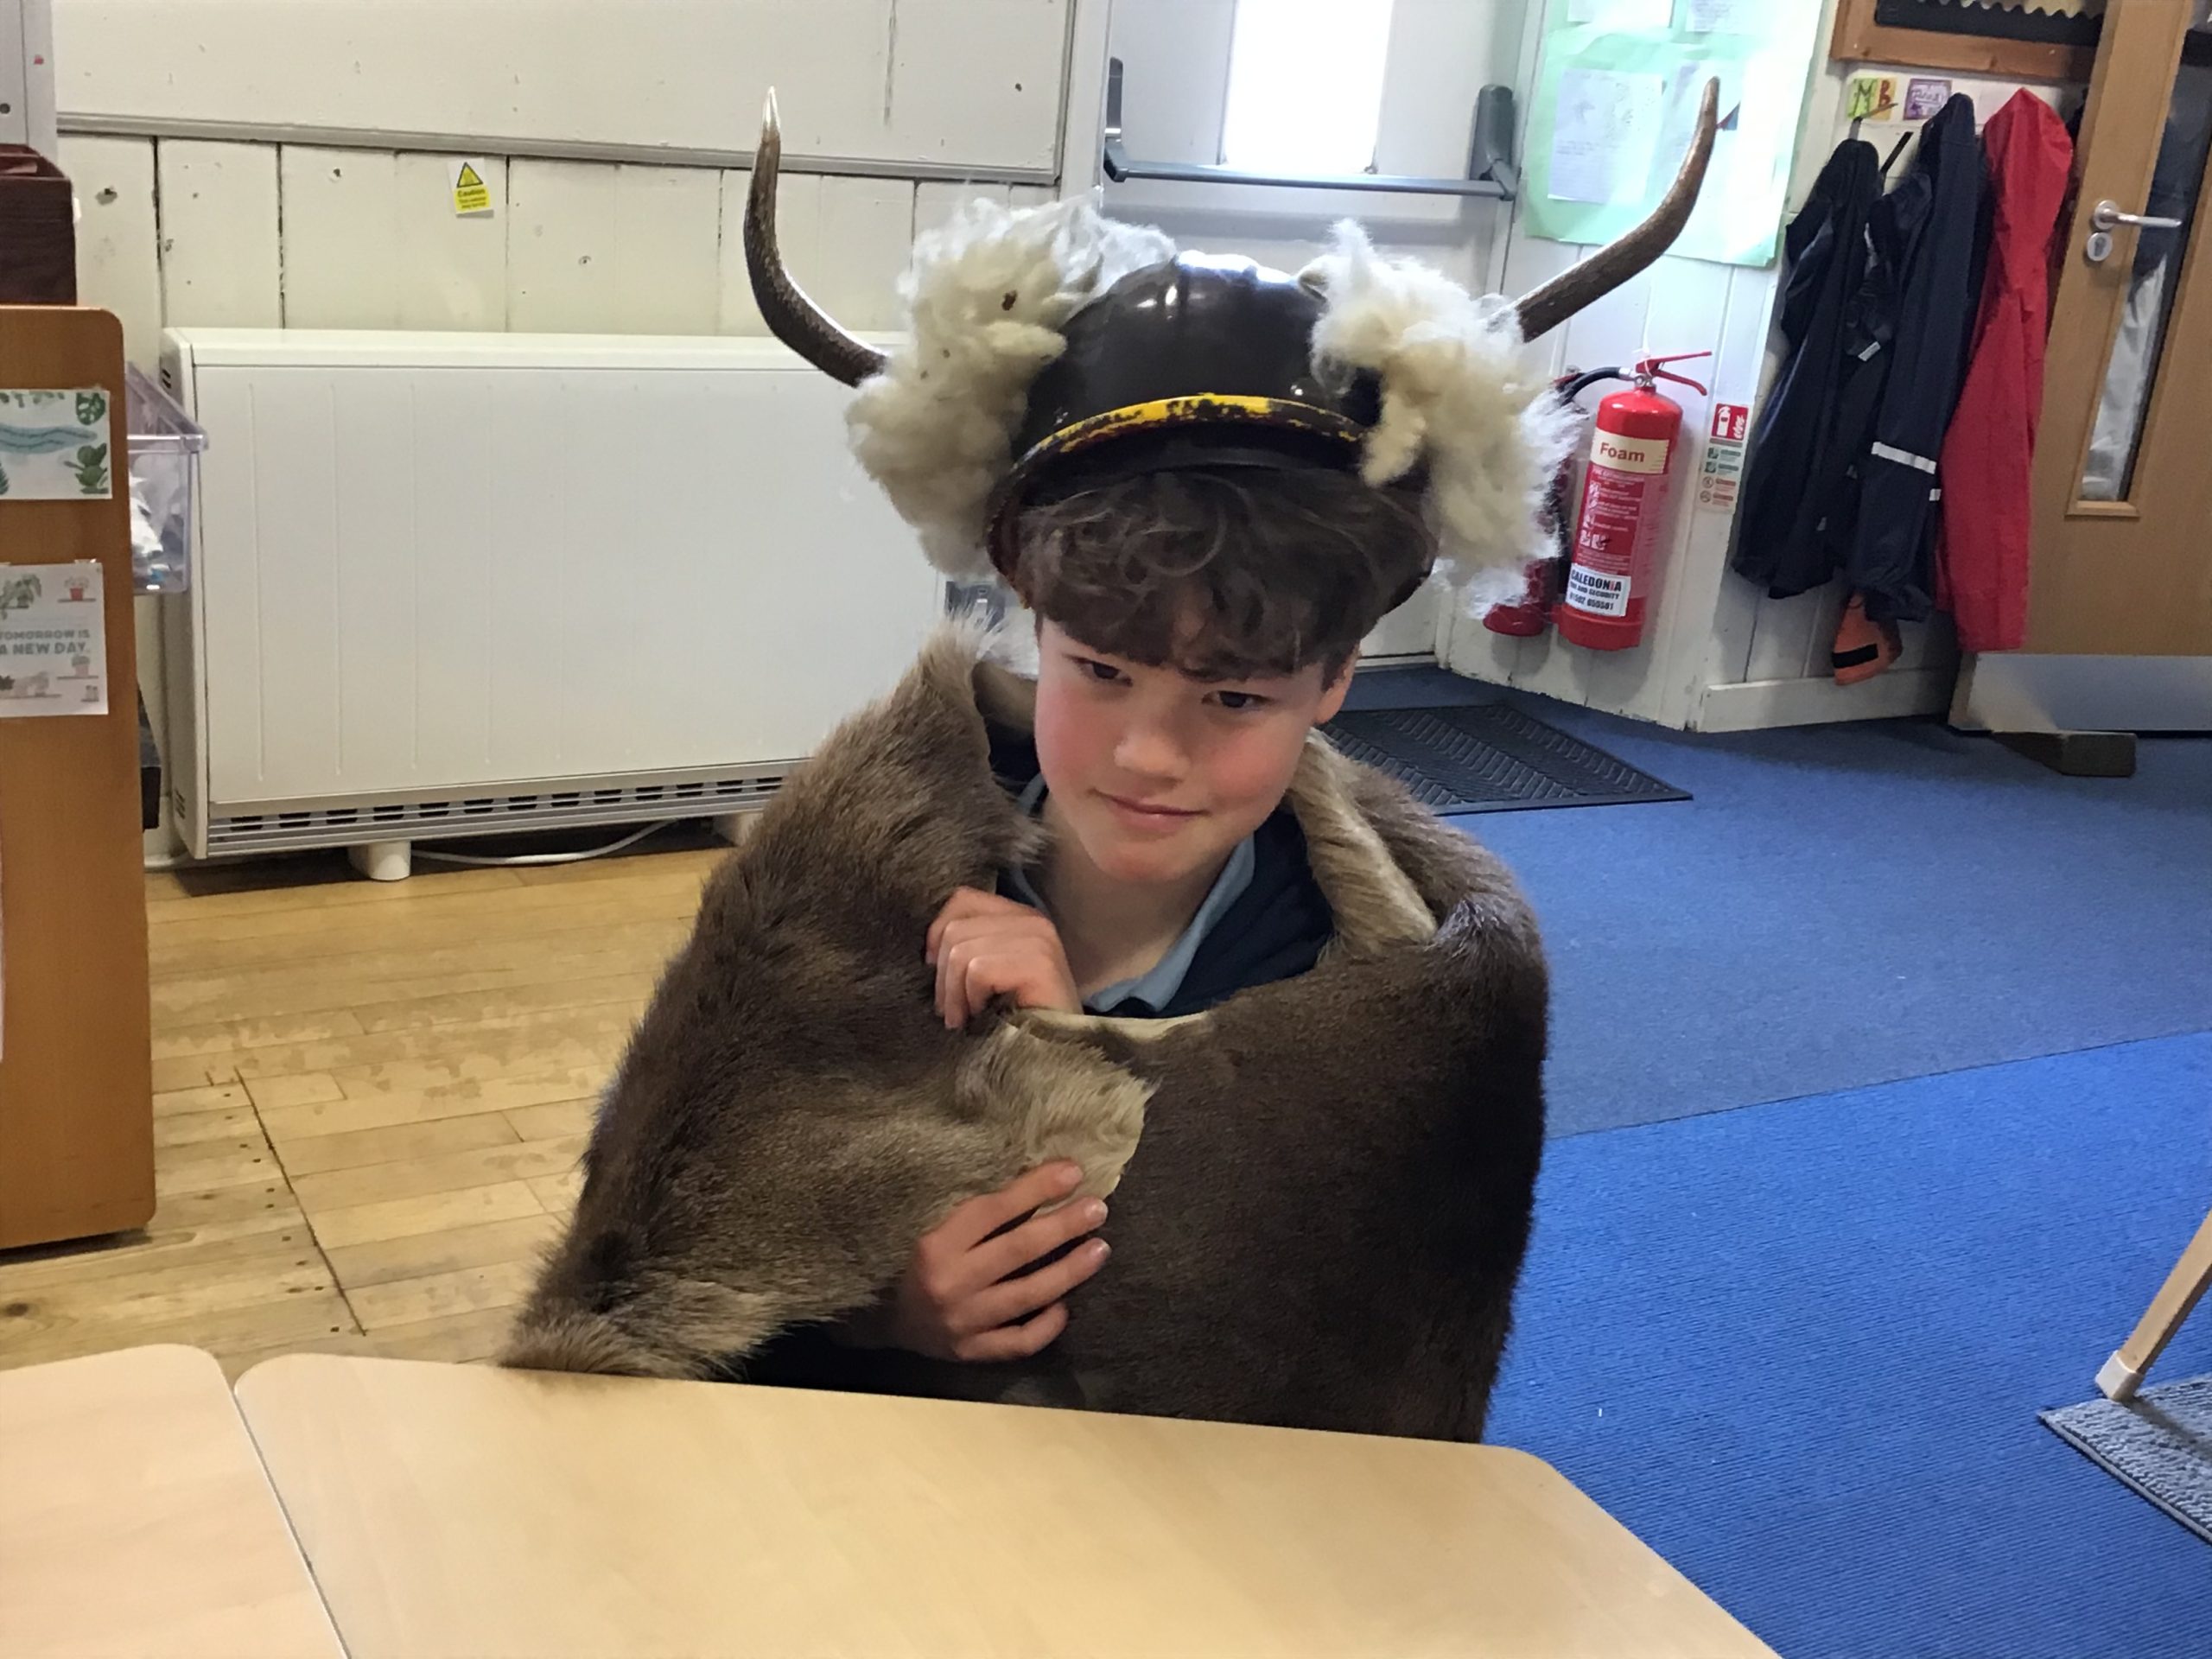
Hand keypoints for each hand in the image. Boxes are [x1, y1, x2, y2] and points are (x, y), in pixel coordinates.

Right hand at [863, 1162, 1111, 1361]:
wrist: (872, 1317)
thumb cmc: (905, 1257)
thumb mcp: (927, 1224)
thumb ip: (971, 1209)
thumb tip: (1033, 1179)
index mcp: (934, 1243)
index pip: (995, 1210)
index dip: (1037, 1188)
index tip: (1073, 1171)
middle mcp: (950, 1283)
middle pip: (1019, 1250)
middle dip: (1064, 1226)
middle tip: (1098, 1209)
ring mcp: (962, 1322)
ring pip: (1028, 1295)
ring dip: (1069, 1271)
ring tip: (1099, 1250)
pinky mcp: (970, 1352)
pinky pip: (1019, 1341)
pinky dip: (1047, 1325)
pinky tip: (1066, 1305)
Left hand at [926, 886, 1081, 1028]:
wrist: (1057, 1053)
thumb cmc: (1018, 1019)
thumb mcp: (989, 975)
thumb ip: (969, 947)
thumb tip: (928, 951)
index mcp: (1021, 917)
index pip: (962, 900)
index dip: (937, 933)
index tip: (934, 969)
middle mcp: (1033, 920)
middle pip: (955, 929)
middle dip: (942, 977)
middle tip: (951, 1012)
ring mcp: (1038, 939)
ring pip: (960, 952)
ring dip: (954, 994)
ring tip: (964, 1019)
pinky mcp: (1039, 962)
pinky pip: (977, 971)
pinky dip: (972, 1000)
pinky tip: (985, 1017)